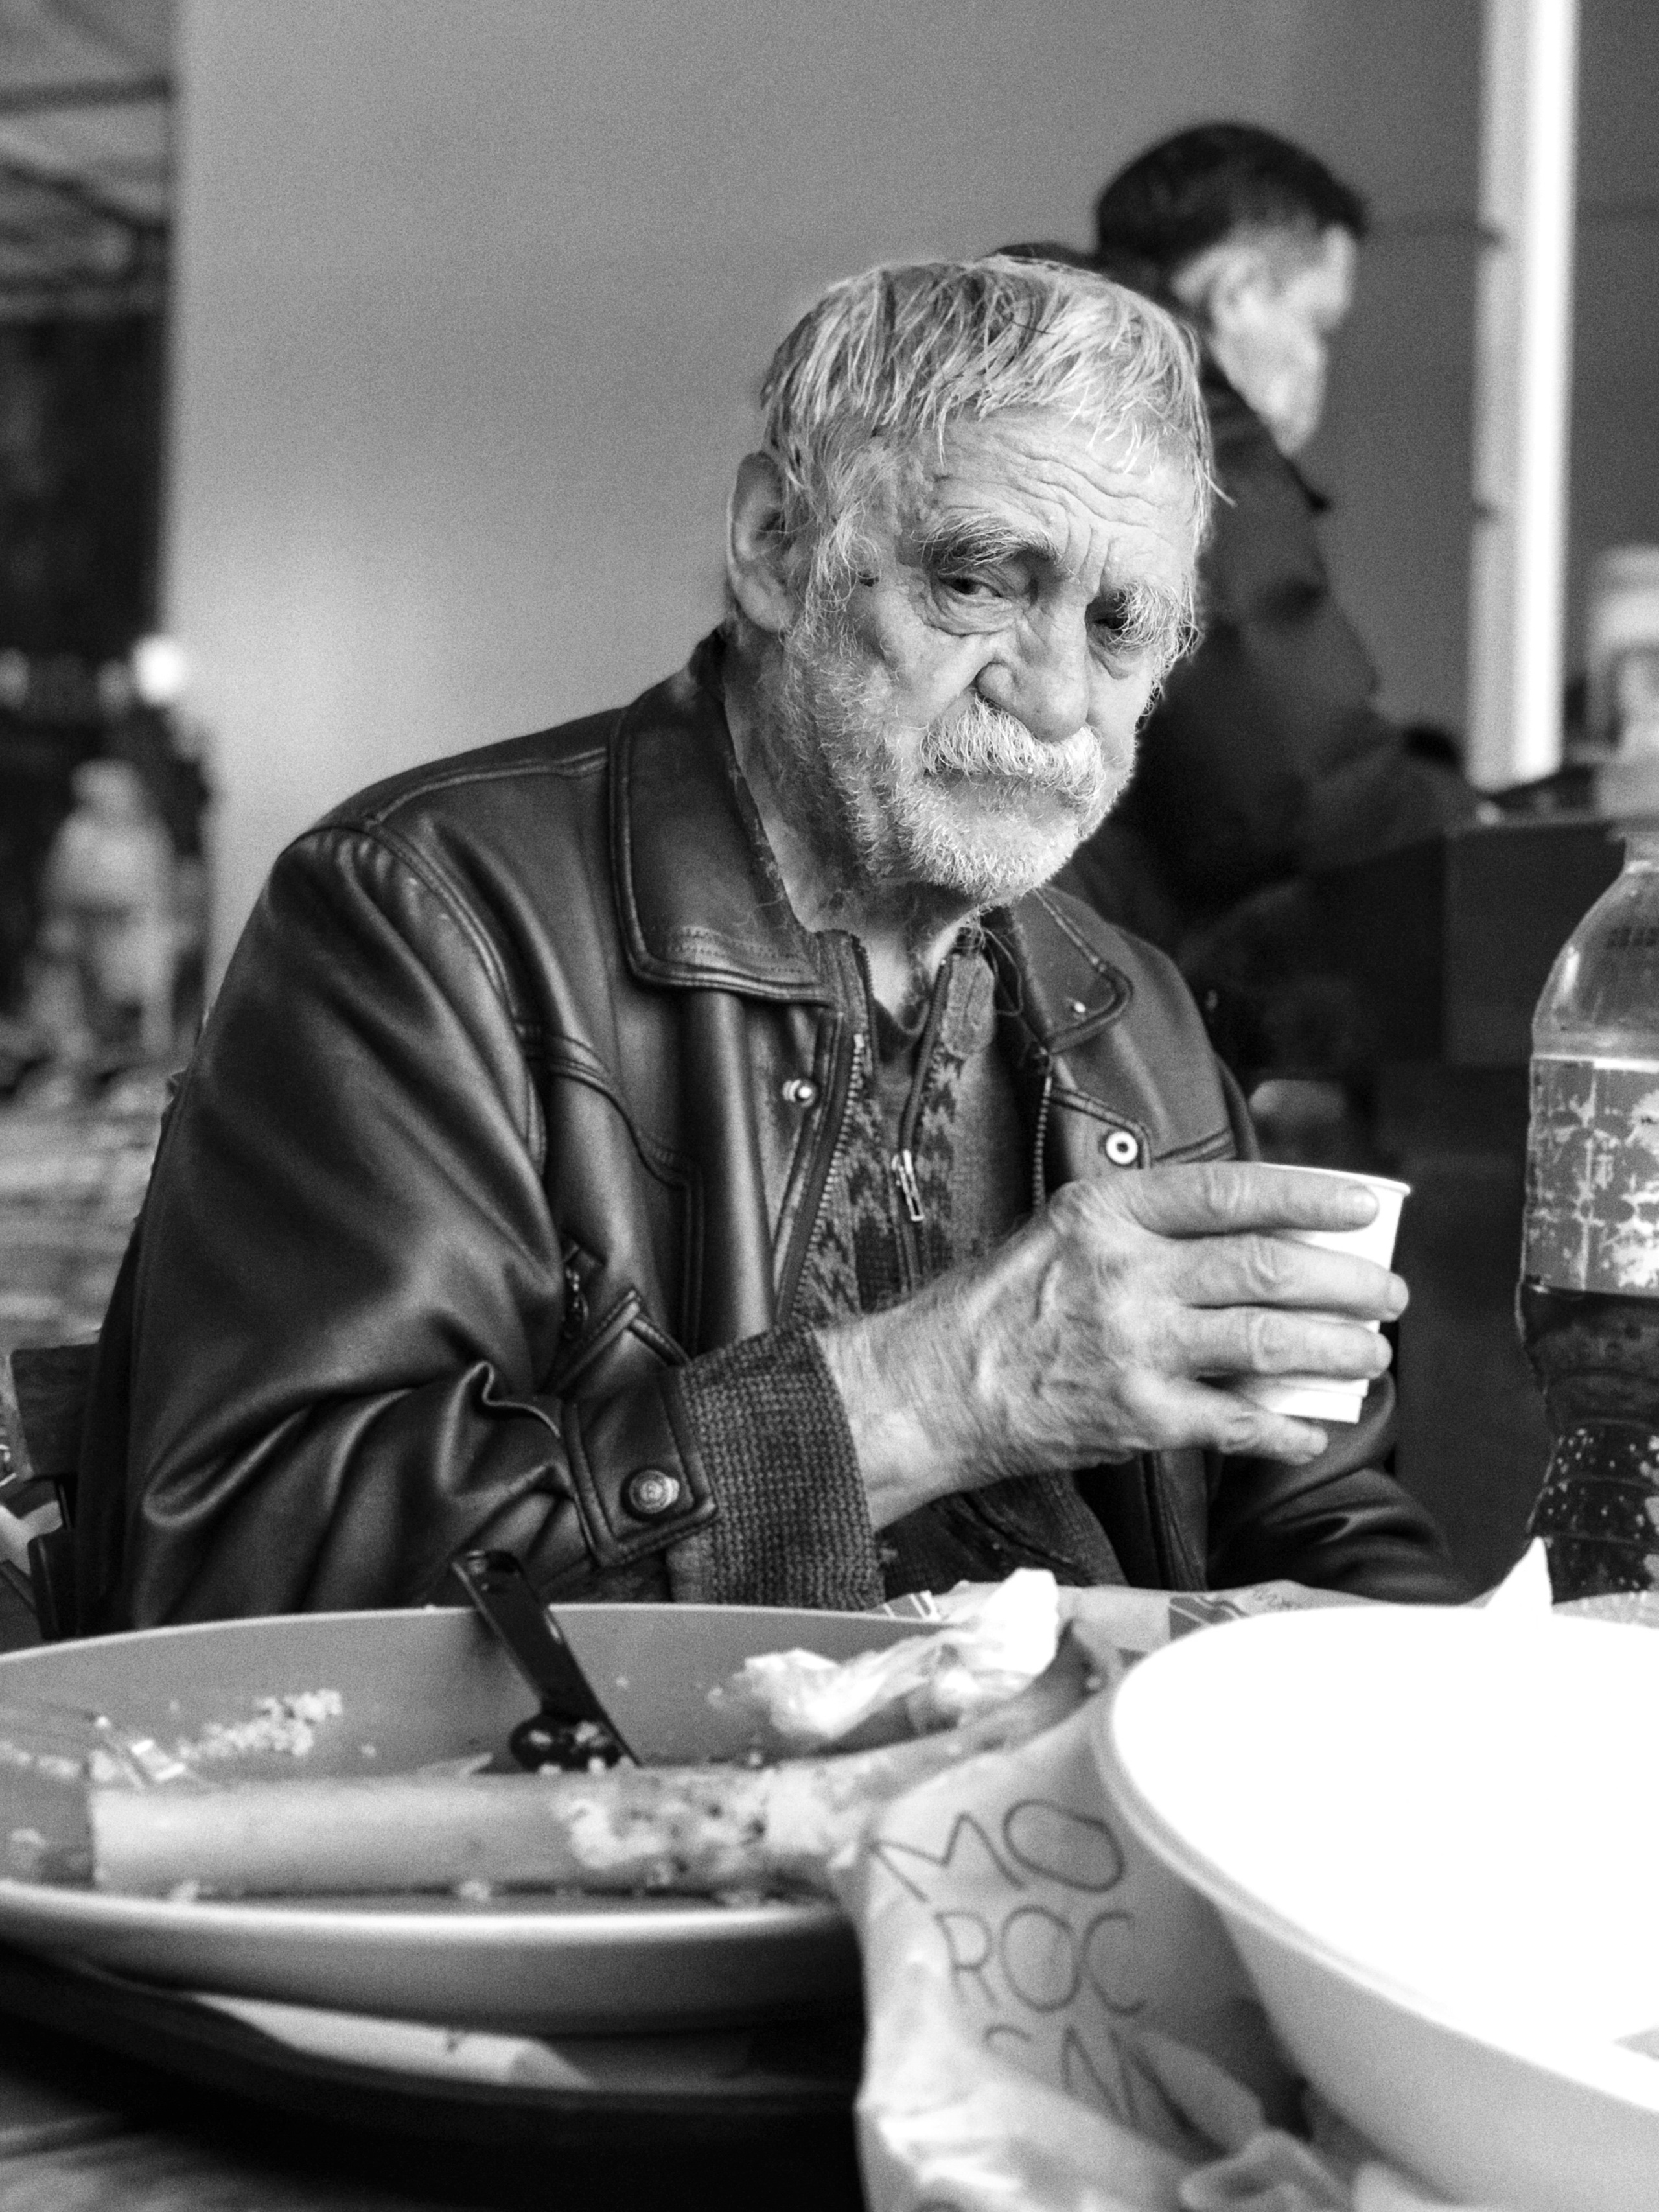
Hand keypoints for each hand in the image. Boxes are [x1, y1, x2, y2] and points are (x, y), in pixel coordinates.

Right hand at [813, 1162, 1405, 1528]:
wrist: (939, 1386)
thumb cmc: (1003, 1306)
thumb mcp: (1066, 1228)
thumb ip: (1150, 1224)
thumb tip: (1254, 1233)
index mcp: (1112, 1213)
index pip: (1233, 1192)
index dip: (1310, 1197)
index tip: (1361, 1206)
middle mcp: (1129, 1273)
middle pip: (1269, 1268)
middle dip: (1347, 1283)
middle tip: (1386, 1294)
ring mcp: (1137, 1347)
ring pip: (1267, 1342)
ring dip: (1335, 1349)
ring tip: (1370, 1354)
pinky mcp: (1139, 1416)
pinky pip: (1236, 1421)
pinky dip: (1284, 1428)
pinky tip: (1308, 1429)